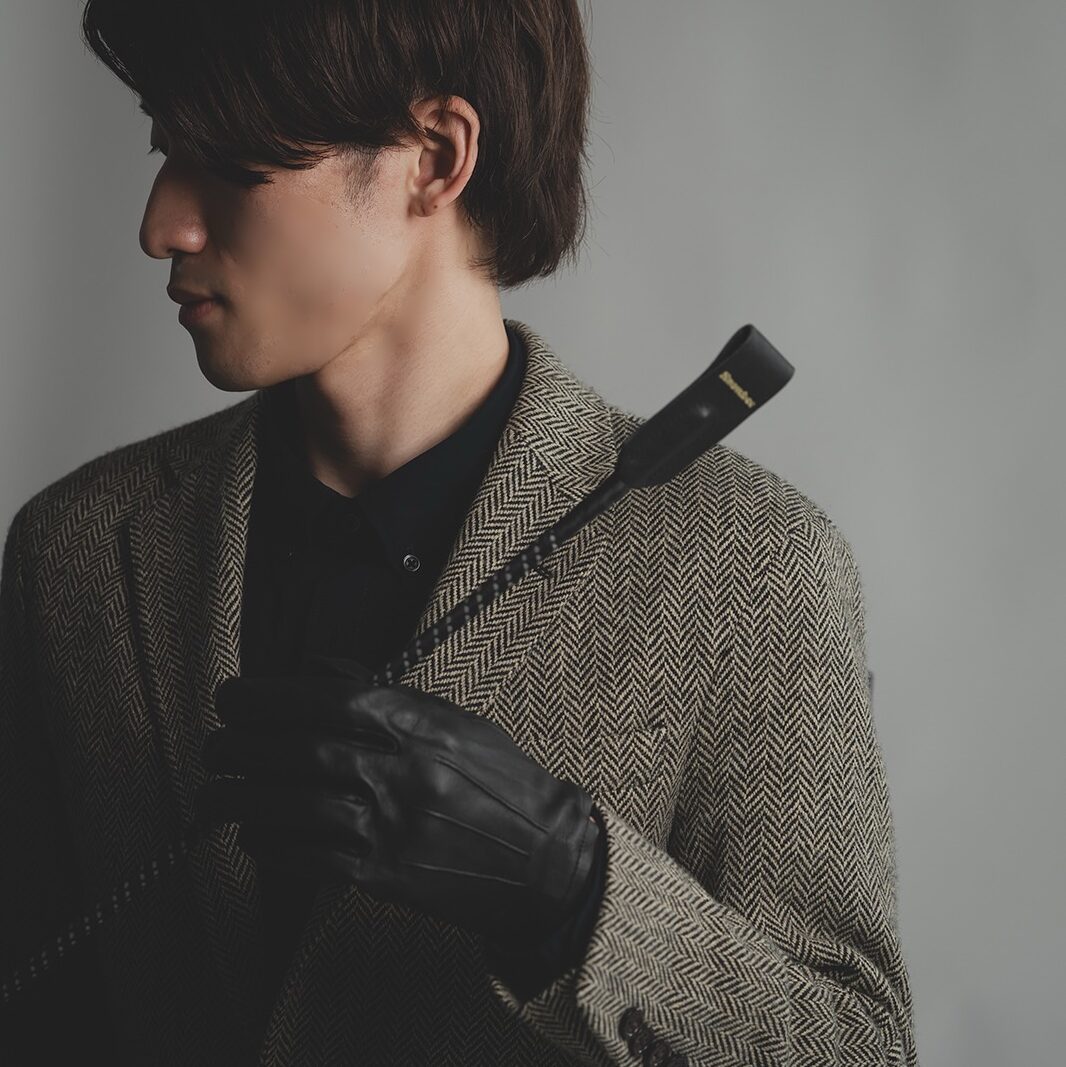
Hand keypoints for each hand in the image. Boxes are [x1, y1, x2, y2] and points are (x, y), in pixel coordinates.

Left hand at [192, 655, 600, 942]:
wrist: (545, 858)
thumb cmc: (500, 783)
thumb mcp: (456, 723)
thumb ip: (388, 695)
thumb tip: (318, 671)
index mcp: (423, 727)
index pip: (330, 700)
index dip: (270, 696)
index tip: (233, 697)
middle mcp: (404, 773)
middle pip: (301, 752)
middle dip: (242, 746)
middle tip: (213, 744)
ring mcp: (393, 827)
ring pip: (294, 807)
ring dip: (240, 799)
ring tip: (211, 793)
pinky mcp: (385, 876)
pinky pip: (311, 858)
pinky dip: (272, 845)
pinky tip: (253, 834)